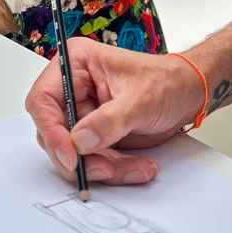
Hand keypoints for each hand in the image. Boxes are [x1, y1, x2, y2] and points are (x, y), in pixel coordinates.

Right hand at [25, 38, 205, 186]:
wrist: (188, 94)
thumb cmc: (166, 82)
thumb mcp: (139, 99)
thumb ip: (108, 121)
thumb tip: (79, 141)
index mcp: (77, 63)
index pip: (43, 99)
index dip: (50, 130)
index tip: (69, 155)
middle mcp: (74, 88)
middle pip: (54, 132)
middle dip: (80, 156)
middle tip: (104, 168)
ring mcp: (84, 113)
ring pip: (74, 153)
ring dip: (101, 166)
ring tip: (132, 167)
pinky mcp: (95, 134)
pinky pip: (93, 160)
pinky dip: (113, 169)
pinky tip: (138, 167)